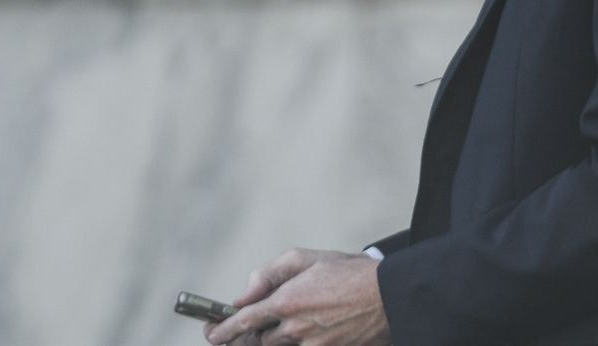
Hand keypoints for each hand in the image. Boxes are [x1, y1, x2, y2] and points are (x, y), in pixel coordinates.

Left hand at [206, 248, 389, 345]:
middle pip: (258, 340)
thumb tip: (243, 294)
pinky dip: (294, 343)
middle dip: (246, 336)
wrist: (387, 295)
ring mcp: (311, 345)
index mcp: (286, 300)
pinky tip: (298, 333)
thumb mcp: (305, 258)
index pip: (243, 321)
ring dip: (270, 341)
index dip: (222, 330)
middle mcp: (294, 328)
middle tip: (235, 333)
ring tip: (271, 329)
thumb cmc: (346, 271)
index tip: (210, 333)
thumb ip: (269, 273)